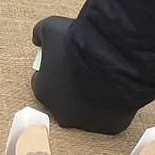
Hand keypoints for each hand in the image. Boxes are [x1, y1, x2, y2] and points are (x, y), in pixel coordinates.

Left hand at [30, 15, 134, 134]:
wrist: (111, 58)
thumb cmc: (76, 44)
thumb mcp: (50, 28)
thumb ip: (39, 34)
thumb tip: (37, 40)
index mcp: (43, 92)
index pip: (43, 83)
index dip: (53, 72)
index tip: (63, 63)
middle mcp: (62, 114)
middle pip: (64, 101)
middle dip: (71, 88)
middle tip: (84, 70)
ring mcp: (88, 124)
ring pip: (88, 111)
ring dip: (91, 99)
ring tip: (102, 79)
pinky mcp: (111, 127)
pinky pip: (110, 116)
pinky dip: (112, 106)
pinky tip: (116, 90)